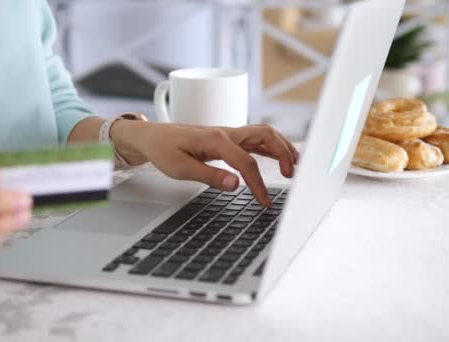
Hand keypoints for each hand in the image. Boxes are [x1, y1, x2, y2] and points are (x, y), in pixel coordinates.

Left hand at [111, 122, 298, 206]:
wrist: (153, 137)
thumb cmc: (164, 150)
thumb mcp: (180, 169)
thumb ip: (210, 176)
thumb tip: (235, 185)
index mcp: (216, 140)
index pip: (246, 162)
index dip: (258, 184)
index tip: (264, 201)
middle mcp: (226, 133)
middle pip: (265, 136)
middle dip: (283, 153)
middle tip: (292, 174)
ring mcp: (229, 134)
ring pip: (264, 134)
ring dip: (282, 147)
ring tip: (295, 165)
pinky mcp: (228, 139)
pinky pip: (256, 140)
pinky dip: (272, 147)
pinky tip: (280, 158)